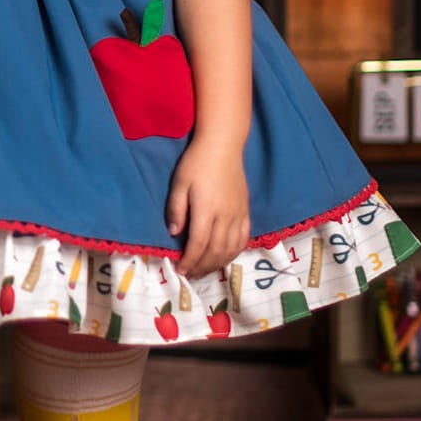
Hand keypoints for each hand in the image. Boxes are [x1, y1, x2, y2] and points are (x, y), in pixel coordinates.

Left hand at [165, 140, 249, 277]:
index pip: (199, 243)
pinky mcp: (246, 211)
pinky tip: (225, 257)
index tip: (180, 270)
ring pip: (231, 248)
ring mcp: (238, 214)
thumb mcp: (179, 183)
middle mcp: (225, 216)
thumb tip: (174, 234)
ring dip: (218, 263)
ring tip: (205, 270)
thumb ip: (176, 209)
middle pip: (215, 250)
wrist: (223, 146)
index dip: (190, 260)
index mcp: (207, 210)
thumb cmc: (196, 162)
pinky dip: (234, 252)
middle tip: (191, 274)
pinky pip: (244, 238)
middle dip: (202, 266)